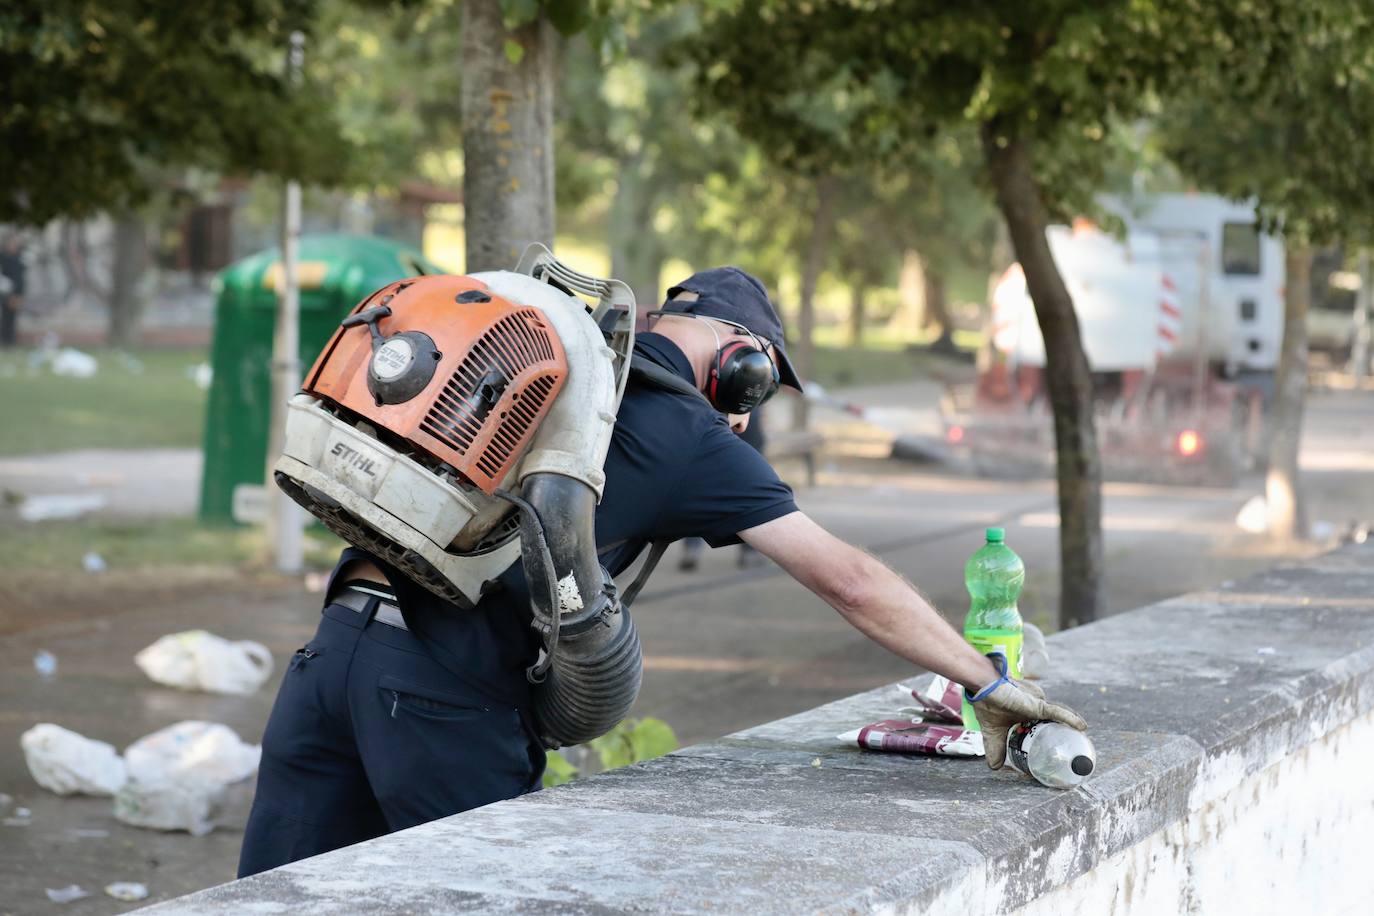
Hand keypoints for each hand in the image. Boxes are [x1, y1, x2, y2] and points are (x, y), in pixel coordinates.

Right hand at [970, 654, 1086, 769]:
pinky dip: (1070, 719)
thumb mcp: (993, 732)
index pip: (1043, 726)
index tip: (1054, 754)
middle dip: (1065, 734)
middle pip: (1056, 722)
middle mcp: (1034, 708)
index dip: (1051, 738)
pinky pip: (1057, 712)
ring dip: (1071, 728)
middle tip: (1074, 749)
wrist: (982, 687)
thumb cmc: (987, 703)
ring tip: (1082, 741)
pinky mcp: (1037, 704)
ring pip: (1059, 717)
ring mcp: (1037, 705)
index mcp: (1026, 714)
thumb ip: (996, 748)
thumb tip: (994, 768)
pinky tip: (1082, 726)